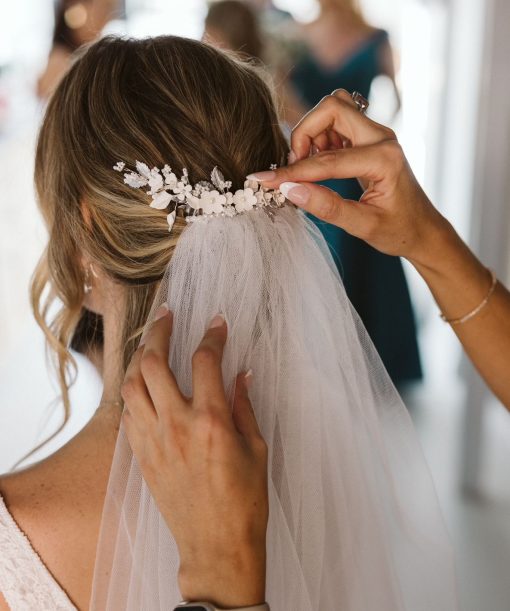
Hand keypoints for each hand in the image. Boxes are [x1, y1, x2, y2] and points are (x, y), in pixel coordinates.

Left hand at [121, 308, 267, 607]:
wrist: (217, 546)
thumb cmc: (244, 501)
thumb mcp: (256, 448)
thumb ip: (244, 405)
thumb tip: (241, 374)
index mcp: (211, 421)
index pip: (205, 361)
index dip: (212, 335)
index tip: (218, 323)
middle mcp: (176, 425)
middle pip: (154, 362)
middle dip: (159, 329)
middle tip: (167, 314)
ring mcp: (154, 440)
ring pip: (132, 384)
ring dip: (139, 356)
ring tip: (150, 342)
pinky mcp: (142, 456)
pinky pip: (129, 412)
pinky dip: (134, 389)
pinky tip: (144, 383)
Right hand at [249, 89, 450, 267]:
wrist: (423, 228)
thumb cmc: (399, 230)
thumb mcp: (363, 226)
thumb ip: (327, 207)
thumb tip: (290, 190)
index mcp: (384, 159)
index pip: (327, 159)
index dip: (292, 171)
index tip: (263, 181)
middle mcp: (382, 138)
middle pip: (332, 107)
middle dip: (304, 133)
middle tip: (297, 167)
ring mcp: (377, 134)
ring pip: (334, 109)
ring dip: (313, 133)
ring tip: (310, 168)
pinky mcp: (370, 138)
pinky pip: (338, 121)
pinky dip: (321, 137)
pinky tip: (321, 165)